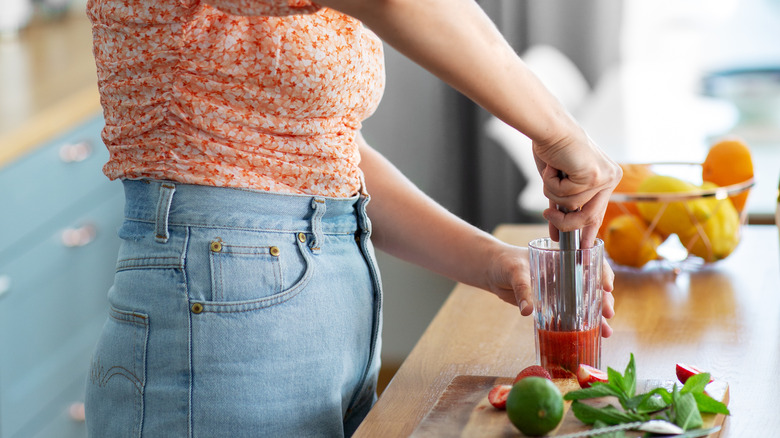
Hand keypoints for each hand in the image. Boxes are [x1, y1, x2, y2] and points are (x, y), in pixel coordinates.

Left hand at [486, 243, 615, 337]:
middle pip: (593, 285)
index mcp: (562, 258)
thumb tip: (528, 310)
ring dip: (597, 316)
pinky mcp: (553, 304)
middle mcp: (566, 274)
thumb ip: (522, 288)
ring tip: (605, 331)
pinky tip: (592, 335)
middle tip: (608, 313)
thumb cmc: (505, 263)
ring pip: (586, 302)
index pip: (590, 261)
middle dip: (604, 299)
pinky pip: (571, 314)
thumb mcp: (515, 271)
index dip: (602, 272)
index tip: (607, 286)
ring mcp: (561, 290)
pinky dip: (582, 324)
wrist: (493, 272)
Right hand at [532, 129, 621, 247]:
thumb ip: (564, 206)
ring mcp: (605, 178)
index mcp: (607, 179)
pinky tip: (555, 166)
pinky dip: (552, 183)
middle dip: (565, 223)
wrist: (550, 128)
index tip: (580, 250)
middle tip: (547, 216)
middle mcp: (611, 178)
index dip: (586, 232)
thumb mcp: (561, 183)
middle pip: (589, 217)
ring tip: (552, 172)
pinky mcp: (594, 176)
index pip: (597, 213)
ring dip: (553, 192)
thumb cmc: (552, 150)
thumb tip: (557, 235)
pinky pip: (566, 196)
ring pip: (573, 207)